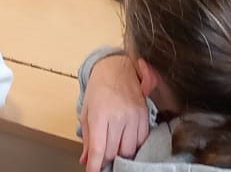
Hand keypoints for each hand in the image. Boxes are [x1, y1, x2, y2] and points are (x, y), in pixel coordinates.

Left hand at [80, 55, 149, 171]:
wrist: (117, 68)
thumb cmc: (99, 88)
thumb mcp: (87, 111)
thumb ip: (88, 138)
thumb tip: (86, 159)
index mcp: (100, 114)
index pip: (99, 149)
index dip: (95, 166)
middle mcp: (119, 116)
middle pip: (114, 152)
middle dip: (106, 160)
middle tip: (101, 159)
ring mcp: (134, 116)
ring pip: (129, 150)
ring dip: (120, 154)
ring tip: (114, 148)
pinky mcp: (145, 116)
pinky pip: (141, 141)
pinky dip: (133, 146)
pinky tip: (126, 141)